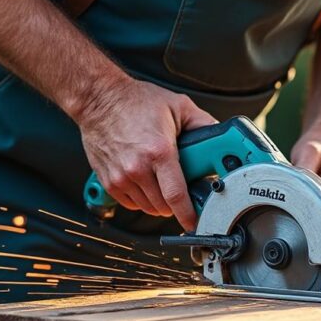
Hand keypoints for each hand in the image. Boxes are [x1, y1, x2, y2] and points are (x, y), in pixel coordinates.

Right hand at [72, 76, 215, 230]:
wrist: (98, 99)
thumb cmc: (134, 101)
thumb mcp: (178, 106)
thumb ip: (202, 123)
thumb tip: (221, 136)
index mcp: (158, 152)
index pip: (176, 196)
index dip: (189, 214)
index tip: (195, 222)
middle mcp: (138, 168)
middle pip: (164, 206)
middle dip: (177, 203)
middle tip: (181, 188)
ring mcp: (121, 177)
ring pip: (148, 208)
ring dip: (159, 201)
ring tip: (161, 180)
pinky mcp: (109, 182)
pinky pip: (132, 204)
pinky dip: (142, 199)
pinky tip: (146, 180)